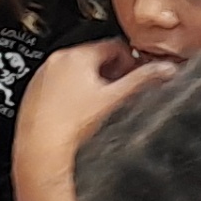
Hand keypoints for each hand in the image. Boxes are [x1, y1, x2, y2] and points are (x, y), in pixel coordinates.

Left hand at [10, 41, 174, 200]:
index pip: (114, 46)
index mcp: (75, 55)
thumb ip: (143, 80)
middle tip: (119, 96)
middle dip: (111, 75)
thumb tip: (167, 69)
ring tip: (98, 110)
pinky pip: (59, 88)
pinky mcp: (33, 96)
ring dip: (91, 86)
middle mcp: (54, 62)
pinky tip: (78, 117)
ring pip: (76, 74)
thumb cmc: (72, 128)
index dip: (131, 62)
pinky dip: (72, 97)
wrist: (41, 154)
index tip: (136, 78)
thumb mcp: (116, 100)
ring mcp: (41, 79)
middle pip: (95, 59)